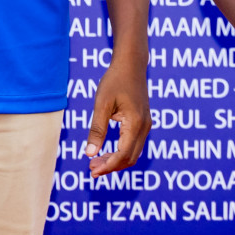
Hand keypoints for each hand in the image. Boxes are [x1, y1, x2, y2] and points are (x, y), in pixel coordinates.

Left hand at [86, 55, 149, 175]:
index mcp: (135, 123)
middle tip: (91, 169)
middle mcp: (144, 127)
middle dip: (111, 167)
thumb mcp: (102, 104)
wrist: (131, 64)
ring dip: (115, 161)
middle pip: (130, 158)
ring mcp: (146, 125)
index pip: (123, 154)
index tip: (92, 171)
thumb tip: (89, 154)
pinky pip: (134, 145)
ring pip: (133, 153)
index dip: (108, 166)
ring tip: (95, 162)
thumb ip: (97, 130)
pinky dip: (121, 153)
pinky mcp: (143, 123)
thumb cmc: (115, 81)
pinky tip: (106, 152)